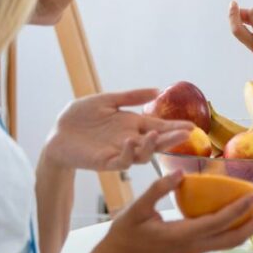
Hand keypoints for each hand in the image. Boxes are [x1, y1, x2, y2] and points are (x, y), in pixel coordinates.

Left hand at [44, 89, 194, 171]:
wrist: (58, 132)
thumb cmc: (81, 117)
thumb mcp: (108, 100)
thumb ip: (131, 96)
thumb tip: (157, 90)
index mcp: (133, 124)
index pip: (159, 126)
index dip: (176, 127)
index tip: (194, 126)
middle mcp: (130, 139)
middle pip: (157, 141)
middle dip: (172, 138)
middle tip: (187, 134)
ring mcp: (118, 152)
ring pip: (142, 155)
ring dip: (151, 146)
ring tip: (157, 134)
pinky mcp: (104, 161)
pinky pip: (120, 161)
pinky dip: (127, 153)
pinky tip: (130, 141)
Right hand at [93, 171, 252, 252]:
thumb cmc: (124, 236)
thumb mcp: (137, 209)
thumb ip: (158, 190)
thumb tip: (179, 174)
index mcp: (181, 236)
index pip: (218, 223)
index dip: (239, 209)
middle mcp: (192, 247)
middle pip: (234, 239)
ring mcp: (193, 252)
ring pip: (229, 243)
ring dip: (249, 228)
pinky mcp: (190, 252)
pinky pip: (219, 242)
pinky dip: (234, 230)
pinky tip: (237, 215)